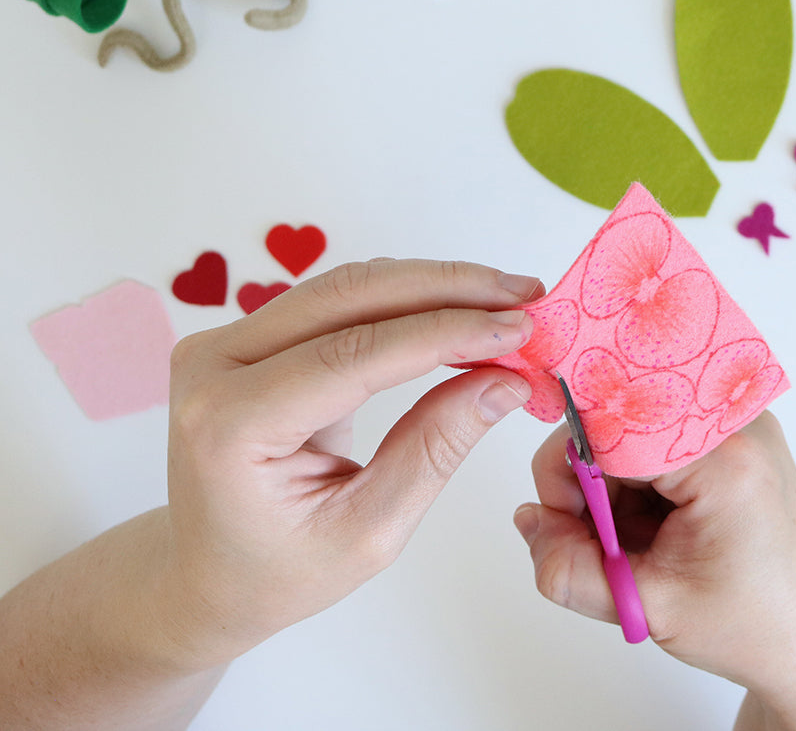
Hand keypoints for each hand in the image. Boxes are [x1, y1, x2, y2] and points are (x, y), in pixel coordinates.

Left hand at [161, 259, 541, 666]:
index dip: (446, 333)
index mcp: (231, 424)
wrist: (205, 573)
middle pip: (348, 296)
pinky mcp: (248, 337)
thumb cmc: (278, 572)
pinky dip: (404, 303)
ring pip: (345, 288)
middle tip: (525, 296)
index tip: (520, 326)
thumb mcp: (369, 531)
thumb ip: (434, 449)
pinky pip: (336, 304)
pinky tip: (458, 312)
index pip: (355, 354)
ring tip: (505, 301)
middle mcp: (214, 364)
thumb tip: (505, 381)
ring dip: (432, 288)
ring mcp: (225, 343)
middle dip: (448, 289)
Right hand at [515, 413, 795, 729]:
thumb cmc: (755, 627)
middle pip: (618, 429)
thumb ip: (568, 568)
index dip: (571, 474)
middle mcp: (737, 424)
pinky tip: (654, 534)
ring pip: (630, 440)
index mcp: (725, 457)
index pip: (609, 429)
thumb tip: (526, 522)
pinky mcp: (732, 444)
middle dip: (589, 490)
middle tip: (600, 550)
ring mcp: (738, 430)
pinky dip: (636, 492)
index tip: (563, 523)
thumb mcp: (648, 605)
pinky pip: (654, 449)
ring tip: (640, 550)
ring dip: (613, 495)